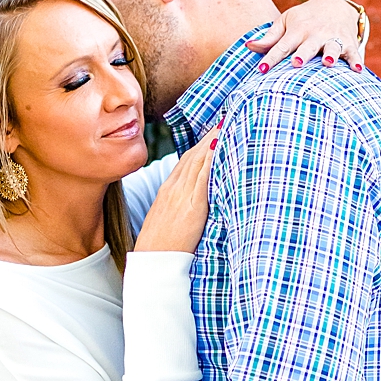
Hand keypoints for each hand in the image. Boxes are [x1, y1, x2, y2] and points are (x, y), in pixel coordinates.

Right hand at [133, 131, 217, 253]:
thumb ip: (182, 206)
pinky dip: (211, 162)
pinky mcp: (192, 207)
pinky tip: (220, 149)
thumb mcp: (169, 220)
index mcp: (168, 191)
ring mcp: (182, 196)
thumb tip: (196, 202)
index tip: (214, 130)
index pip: (186, 161)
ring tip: (227, 125)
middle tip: (225, 118)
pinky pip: (202, 179)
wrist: (153, 262)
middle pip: (193, 156)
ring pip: (198, 163)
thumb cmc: (163, 246)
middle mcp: (174, 189)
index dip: (200, 145)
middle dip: (209, 136)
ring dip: (212, 143)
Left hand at [249, 0, 369, 73]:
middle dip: (303, 54)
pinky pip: (354, 53)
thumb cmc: (304, 18)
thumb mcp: (286, 22)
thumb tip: (248, 46)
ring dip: (331, 54)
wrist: (334, 4)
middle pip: (308, 46)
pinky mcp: (349, 42)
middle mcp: (315, 33)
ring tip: (328, 62)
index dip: (272, 57)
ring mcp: (333, 37)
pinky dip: (356, 61)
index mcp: (298, 29)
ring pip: (333, 47)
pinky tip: (357, 70)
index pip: (282, 45)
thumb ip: (270, 37)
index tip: (262, 70)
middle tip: (297, 63)